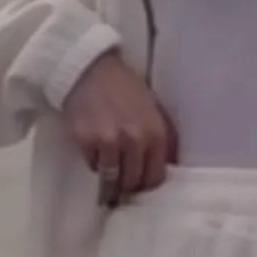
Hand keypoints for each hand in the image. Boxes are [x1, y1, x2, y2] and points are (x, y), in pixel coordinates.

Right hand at [62, 52, 176, 201]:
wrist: (90, 69)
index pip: (156, 177)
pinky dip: (95, 164)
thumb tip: (171, 166)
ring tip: (110, 181)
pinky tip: (96, 153)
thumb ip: (164, 137)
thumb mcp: (154, 109)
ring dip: (111, 182)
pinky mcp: (85, 141)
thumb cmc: (125, 88)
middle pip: (133, 181)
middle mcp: (134, 139)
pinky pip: (93, 166)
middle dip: (129, 186)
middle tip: (124, 186)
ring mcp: (108, 141)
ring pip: (112, 178)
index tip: (142, 186)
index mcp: (155, 133)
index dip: (148, 184)